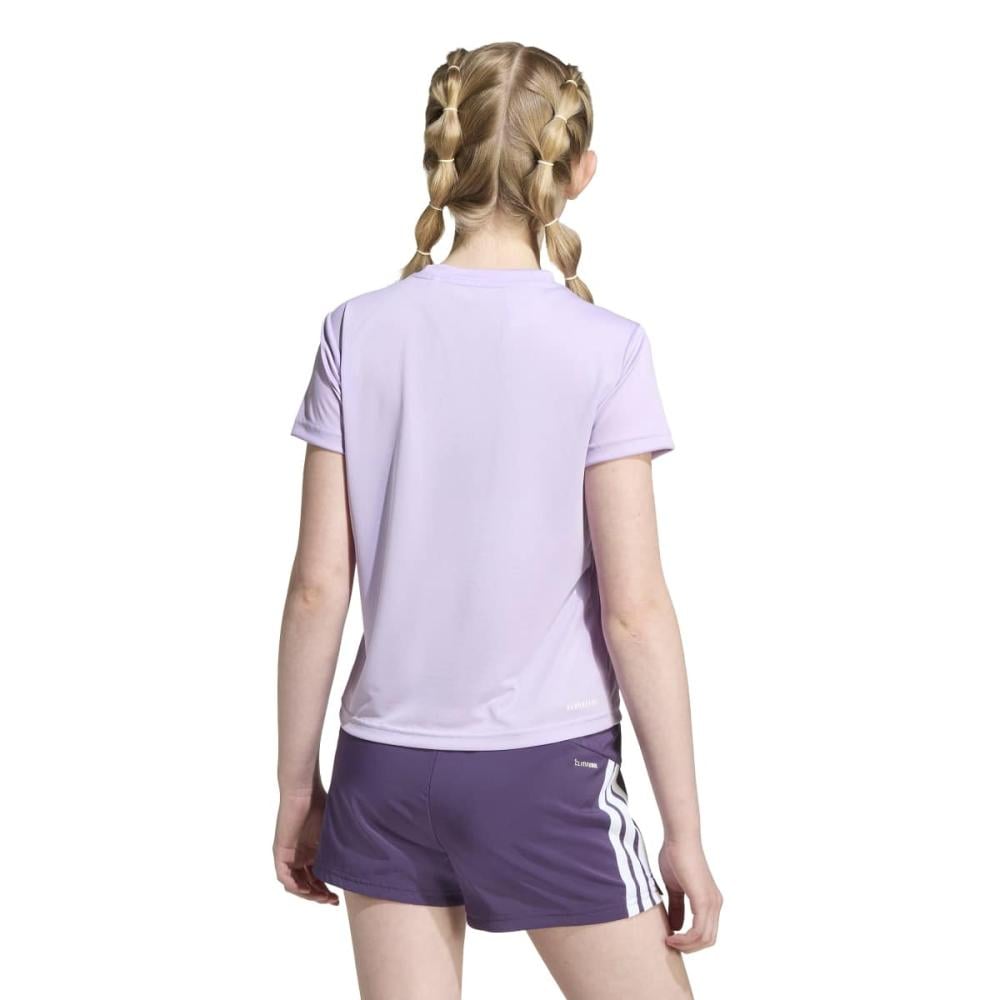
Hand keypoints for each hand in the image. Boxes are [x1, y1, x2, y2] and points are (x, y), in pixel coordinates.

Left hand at [273, 788, 338, 903]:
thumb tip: (361, 865)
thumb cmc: (321, 805)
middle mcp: (300, 857)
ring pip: (296, 884)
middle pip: (307, 885)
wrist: (304, 792)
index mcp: (312, 852)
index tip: (340, 898)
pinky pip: (284, 876)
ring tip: (323, 898)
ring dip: (309, 894)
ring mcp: (289, 856)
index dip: (327, 890)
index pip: (318, 878)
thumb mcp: (334, 833)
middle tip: (333, 901)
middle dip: (320, 895)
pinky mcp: (281, 853)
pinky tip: (307, 890)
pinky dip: (295, 886)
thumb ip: (341, 849)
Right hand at [658, 839, 721, 951]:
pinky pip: (699, 931)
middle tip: (670, 945)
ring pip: (705, 939)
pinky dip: (685, 939)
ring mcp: (712, 902)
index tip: (671, 940)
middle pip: (708, 940)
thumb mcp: (674, 888)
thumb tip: (675, 927)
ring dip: (686, 945)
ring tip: (669, 941)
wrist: (679, 838)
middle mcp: (716, 904)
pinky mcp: (704, 900)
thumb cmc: (675, 857)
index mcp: (710, 901)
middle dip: (689, 947)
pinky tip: (672, 935)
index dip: (690, 942)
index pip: (706, 933)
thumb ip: (676, 907)